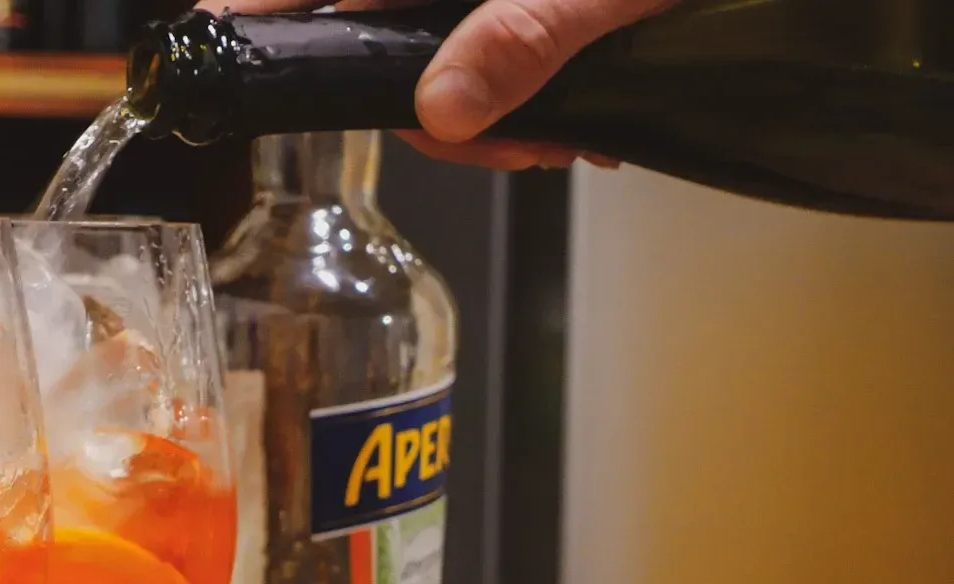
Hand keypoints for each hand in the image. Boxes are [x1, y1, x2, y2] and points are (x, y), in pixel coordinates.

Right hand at [194, 0, 677, 170]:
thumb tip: (441, 110)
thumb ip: (528, 31)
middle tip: (523, 142)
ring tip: (576, 133)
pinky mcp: (523, 15)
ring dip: (500, 115)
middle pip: (383, 40)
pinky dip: (529, 94)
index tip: (207, 37)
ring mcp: (488, 2)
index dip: (258, 14)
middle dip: (443, 110)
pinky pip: (493, 57)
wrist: (804, 1)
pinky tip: (584, 116)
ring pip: (444, 60)